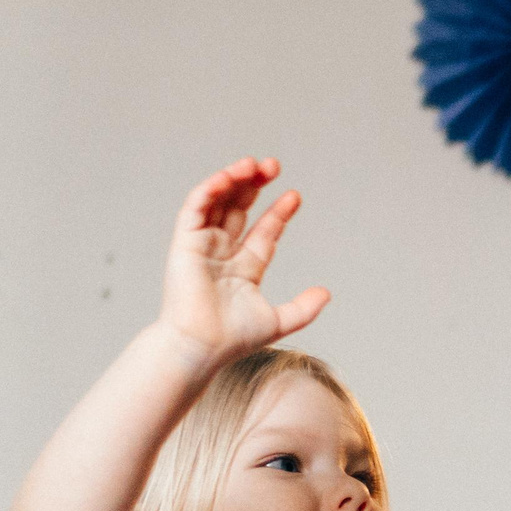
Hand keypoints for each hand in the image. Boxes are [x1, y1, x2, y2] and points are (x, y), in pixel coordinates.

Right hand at [157, 159, 329, 364]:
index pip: (263, 231)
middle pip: (239, 208)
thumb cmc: (233, 339)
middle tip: (273, 166)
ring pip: (217, 202)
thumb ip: (304, 308)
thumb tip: (327, 293)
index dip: (279, 212)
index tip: (295, 196)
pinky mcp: (184, 243)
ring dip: (233, 180)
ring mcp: (202, 246)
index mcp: (244, 268)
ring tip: (253, 164)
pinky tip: (227, 177)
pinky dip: (209, 190)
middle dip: (255, 185)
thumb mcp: (279, 321)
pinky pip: (195, 209)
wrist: (203, 346)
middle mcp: (222, 253)